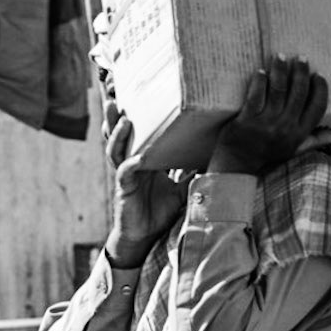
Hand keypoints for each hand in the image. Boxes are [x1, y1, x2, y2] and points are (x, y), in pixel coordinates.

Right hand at [103, 98, 187, 267]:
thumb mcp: (182, 185)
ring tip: (120, 116)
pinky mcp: (124, 188)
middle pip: (120, 134)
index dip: (133, 115)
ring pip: (116, 148)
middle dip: (115, 116)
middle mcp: (131, 162)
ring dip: (116, 132)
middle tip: (115, 95)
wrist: (146, 235)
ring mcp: (125, 174)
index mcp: (144, 158)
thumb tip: (216, 156)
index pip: (137, 132)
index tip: (136, 95)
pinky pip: (124, 172)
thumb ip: (193, 170)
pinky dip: (127, 162)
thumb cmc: (160, 209)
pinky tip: (133, 156)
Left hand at [208, 57, 328, 175]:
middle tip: (300, 58)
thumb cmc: (266, 157)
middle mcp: (286, 128)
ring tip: (280, 57)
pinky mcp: (247, 120)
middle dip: (301, 72)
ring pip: (278, 90)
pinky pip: (256, 96)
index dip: (320, 89)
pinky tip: (261, 72)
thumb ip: (313, 141)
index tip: (318, 75)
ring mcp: (266, 124)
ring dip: (280, 70)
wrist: (237, 167)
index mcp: (299, 134)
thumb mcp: (293, 151)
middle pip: (299, 93)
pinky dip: (259, 82)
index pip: (318, 107)